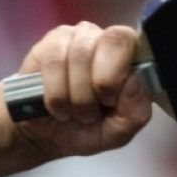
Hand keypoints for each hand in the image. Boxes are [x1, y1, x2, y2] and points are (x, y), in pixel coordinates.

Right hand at [8, 23, 152, 160]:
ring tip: (70, 113)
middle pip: (114, 39)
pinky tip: (55, 107)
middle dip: (101, 82)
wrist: (41, 138)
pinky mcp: (49, 45)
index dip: (121, 76)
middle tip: (90, 110)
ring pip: (82, 54)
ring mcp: (76, 38)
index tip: (109, 102)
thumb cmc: (81, 131)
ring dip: (75, 95)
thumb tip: (134, 83)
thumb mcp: (115, 134)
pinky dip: (55, 93)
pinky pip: (55, 61)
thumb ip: (135, 114)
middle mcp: (104, 41)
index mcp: (126, 59)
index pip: (136, 45)